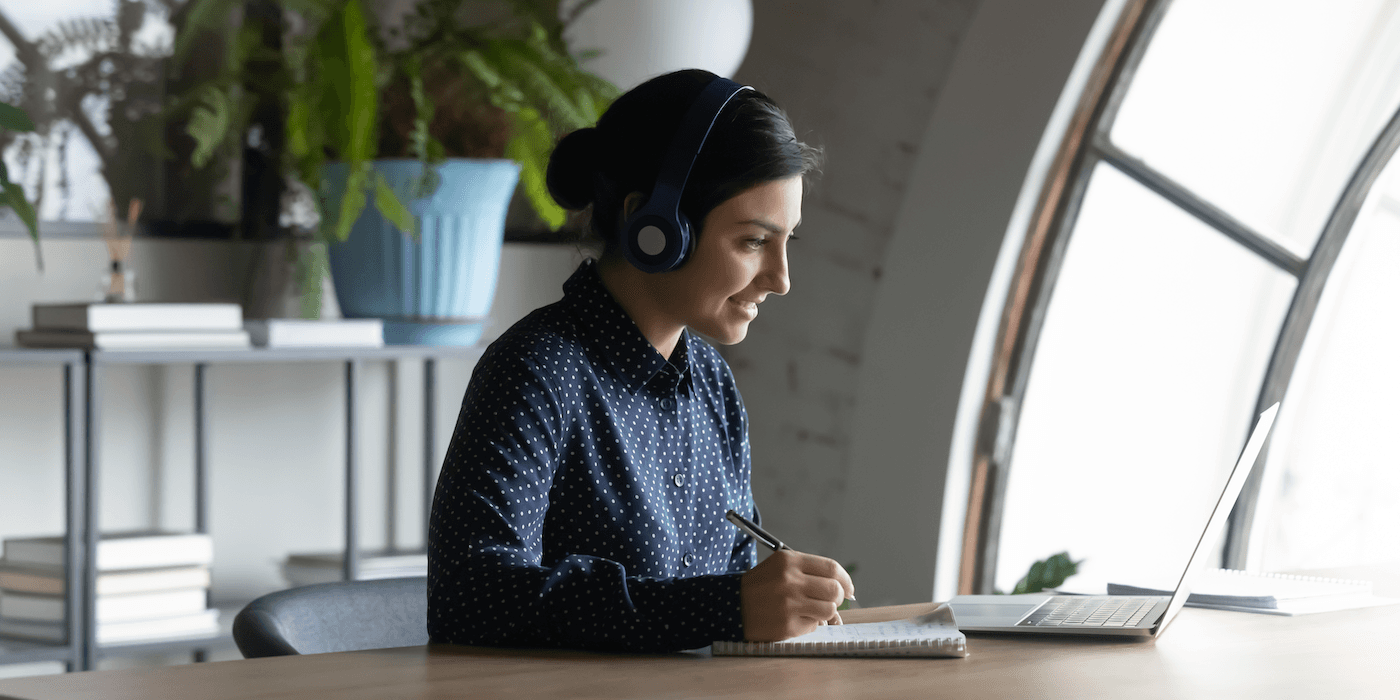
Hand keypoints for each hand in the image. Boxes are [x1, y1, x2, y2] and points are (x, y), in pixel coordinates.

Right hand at [740, 549, 855, 641]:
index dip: (846, 579)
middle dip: (839, 597)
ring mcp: (788, 604)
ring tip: (812, 610)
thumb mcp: (780, 567)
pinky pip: (814, 625)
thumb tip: (844, 589)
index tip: (849, 588)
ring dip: (825, 612)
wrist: (731, 606)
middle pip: (835, 590)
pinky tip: (795, 618)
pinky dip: (810, 623)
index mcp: (789, 561)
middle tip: (832, 601)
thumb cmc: (761, 586)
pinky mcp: (786, 625)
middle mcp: (789, 581)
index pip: (832, 568)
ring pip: (829, 610)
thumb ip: (810, 572)